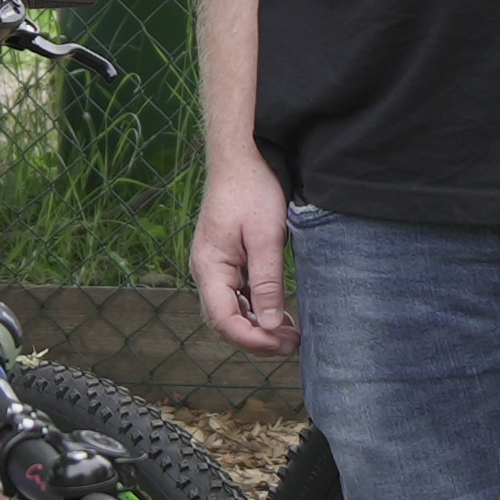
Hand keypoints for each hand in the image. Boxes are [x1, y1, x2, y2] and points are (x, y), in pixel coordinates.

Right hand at [189, 150, 297, 354]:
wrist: (243, 154)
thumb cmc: (253, 189)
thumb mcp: (266, 237)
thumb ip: (266, 282)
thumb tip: (271, 324)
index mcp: (209, 267)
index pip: (223, 321)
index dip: (252, 340)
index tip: (282, 344)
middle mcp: (206, 270)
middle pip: (224, 321)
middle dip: (257, 339)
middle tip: (293, 345)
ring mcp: (215, 265)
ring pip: (231, 310)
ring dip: (258, 326)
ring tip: (291, 334)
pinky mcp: (227, 258)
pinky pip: (236, 295)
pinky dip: (256, 309)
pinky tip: (279, 313)